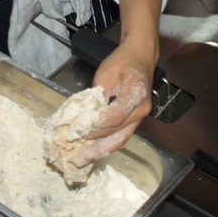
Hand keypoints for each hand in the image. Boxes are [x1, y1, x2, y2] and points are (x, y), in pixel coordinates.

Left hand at [70, 0, 162, 165]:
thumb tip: (84, 114)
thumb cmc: (123, 61)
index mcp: (136, 93)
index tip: (80, 129)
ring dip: (100, 151)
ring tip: (82, 160)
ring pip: (120, 139)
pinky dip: (105, 144)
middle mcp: (141, 109)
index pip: (116, 115)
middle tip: (76, 155)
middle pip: (118, 133)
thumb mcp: (106, 71)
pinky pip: (120, 135)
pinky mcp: (134, 120)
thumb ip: (96, 94)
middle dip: (95, 145)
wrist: (140, 56)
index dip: (98, 124)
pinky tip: (91, 151)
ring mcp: (139, 117)